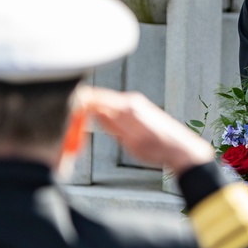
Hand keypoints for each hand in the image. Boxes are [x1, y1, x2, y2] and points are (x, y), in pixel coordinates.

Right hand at [80, 87, 214, 173]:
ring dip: (94, 110)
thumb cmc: (159, 149)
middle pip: (99, 98)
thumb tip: (94, 113)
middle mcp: (132, 101)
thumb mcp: (130, 142)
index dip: (78, 101)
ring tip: (80, 121)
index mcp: (127, 107)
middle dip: (84, 106)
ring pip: (107, 103)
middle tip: (68, 117)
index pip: (95, 97)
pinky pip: (116, 107)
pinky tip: (100, 122)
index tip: (65, 108)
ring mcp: (136, 104)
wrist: (182, 150)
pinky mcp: (140, 109)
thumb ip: (111, 126)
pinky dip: (105, 113)